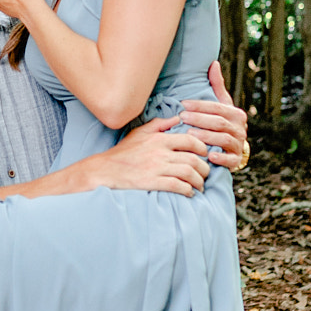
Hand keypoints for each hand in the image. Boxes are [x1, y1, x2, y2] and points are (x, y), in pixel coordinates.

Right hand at [90, 114, 210, 196]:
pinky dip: (187, 190)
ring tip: (199, 186)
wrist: (105, 170)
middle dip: (204, 169)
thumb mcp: (140, 132)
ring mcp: (156, 168)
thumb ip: (159, 124)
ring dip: (198, 181)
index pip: (191, 140)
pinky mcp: (152, 182)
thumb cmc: (123, 152)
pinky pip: (177, 186)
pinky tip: (188, 193)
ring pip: (188, 173)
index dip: (202, 148)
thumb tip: (177, 117)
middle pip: (193, 159)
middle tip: (205, 174)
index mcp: (159, 139)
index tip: (204, 155)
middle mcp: (160, 152)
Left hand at [178, 60, 249, 170]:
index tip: (183, 104)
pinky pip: (230, 159)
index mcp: (236, 114)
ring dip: (206, 136)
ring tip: (190, 134)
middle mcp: (240, 128)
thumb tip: (213, 63)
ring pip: (223, 138)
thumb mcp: (222, 105)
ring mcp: (239, 145)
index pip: (217, 107)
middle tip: (182, 117)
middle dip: (200, 119)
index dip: (200, 105)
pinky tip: (208, 155)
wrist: (233, 149)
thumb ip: (217, 86)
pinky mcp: (236, 160)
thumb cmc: (223, 123)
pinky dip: (220, 158)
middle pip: (219, 122)